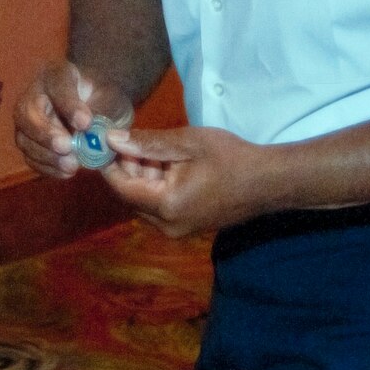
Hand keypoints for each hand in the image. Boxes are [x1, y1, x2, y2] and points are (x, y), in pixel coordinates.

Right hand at [14, 60, 113, 179]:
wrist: (99, 110)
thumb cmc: (105, 98)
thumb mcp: (112, 99)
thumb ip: (103, 111)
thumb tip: (91, 132)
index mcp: (57, 74)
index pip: (56, 84)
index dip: (68, 104)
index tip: (86, 123)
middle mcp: (35, 93)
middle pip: (27, 111)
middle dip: (45, 132)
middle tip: (67, 147)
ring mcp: (27, 119)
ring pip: (23, 137)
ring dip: (45, 154)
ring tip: (72, 166)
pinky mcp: (28, 141)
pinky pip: (29, 156)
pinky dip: (46, 167)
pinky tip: (66, 173)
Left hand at [100, 127, 269, 236]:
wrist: (267, 181)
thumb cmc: (230, 157)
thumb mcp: (188, 143)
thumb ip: (148, 143)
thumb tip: (111, 140)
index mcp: (165, 205)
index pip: (120, 187)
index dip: (108, 164)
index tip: (102, 142)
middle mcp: (166, 225)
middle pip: (129, 196)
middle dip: (126, 168)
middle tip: (130, 139)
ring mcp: (176, 230)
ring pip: (143, 201)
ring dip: (142, 175)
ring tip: (154, 148)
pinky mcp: (185, 227)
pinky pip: (158, 207)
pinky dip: (156, 185)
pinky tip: (168, 164)